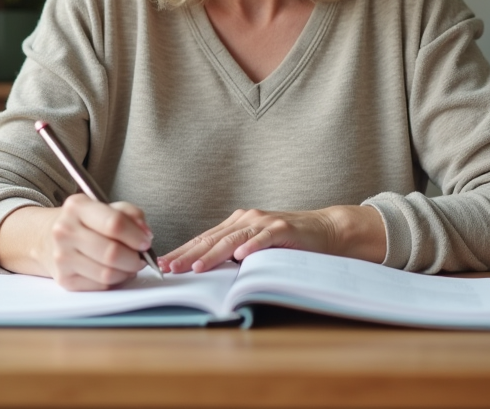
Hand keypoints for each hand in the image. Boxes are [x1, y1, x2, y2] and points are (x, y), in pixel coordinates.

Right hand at [37, 195, 154, 290]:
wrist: (46, 238)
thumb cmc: (82, 222)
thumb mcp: (104, 206)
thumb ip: (129, 214)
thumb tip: (145, 233)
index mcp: (77, 207)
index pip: (114, 223)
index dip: (136, 236)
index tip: (146, 241)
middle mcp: (65, 231)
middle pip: (111, 253)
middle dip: (134, 259)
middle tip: (141, 257)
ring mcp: (62, 257)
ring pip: (107, 274)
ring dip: (126, 272)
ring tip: (129, 265)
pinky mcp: (64, 280)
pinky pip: (100, 286)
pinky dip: (114, 281)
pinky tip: (114, 271)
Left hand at [159, 206, 386, 273]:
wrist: (325, 229)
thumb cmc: (289, 241)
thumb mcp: (257, 248)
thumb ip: (236, 254)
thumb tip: (206, 270)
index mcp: (237, 223)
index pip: (204, 239)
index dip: (183, 251)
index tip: (163, 264)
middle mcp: (247, 219)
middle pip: (212, 238)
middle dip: (188, 254)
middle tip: (168, 268)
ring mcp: (264, 222)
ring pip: (233, 239)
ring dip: (212, 254)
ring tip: (195, 267)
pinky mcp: (283, 228)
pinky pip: (264, 238)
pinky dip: (252, 246)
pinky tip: (240, 256)